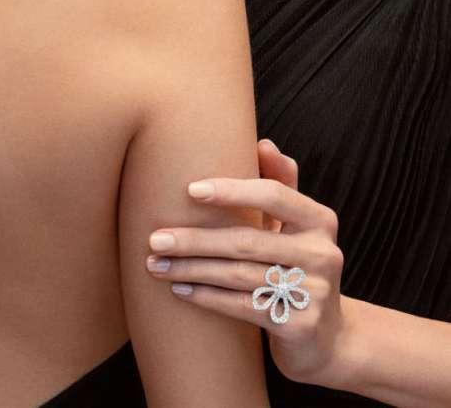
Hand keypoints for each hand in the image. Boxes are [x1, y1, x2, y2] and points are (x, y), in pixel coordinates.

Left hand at [146, 141, 348, 385]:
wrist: (326, 338)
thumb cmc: (298, 267)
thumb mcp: (296, 226)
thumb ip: (281, 184)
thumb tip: (264, 144)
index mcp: (320, 219)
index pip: (273, 195)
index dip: (232, 190)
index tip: (190, 190)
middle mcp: (322, 252)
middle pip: (246, 240)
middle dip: (195, 239)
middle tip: (155, 238)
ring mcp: (314, 292)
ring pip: (238, 275)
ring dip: (191, 268)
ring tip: (157, 264)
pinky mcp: (300, 325)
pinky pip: (242, 306)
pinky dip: (206, 296)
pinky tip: (180, 290)